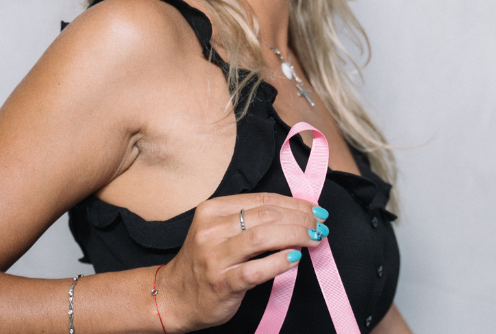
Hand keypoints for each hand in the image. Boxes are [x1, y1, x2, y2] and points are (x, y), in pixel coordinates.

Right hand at [156, 192, 328, 331]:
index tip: (315, 209)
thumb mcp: (220, 232)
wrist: (174, 297)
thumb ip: (251, 221)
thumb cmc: (204, 263)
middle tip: (320, 226)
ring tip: (315, 239)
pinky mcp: (221, 282)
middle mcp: (211, 230)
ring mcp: (214, 256)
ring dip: (296, 236)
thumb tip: (298, 214)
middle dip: (301, 219)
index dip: (294, 203)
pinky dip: (280, 262)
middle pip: (266, 216)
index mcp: (212, 210)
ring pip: (263, 237)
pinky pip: (256, 270)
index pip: (262, 199)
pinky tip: (296, 258)